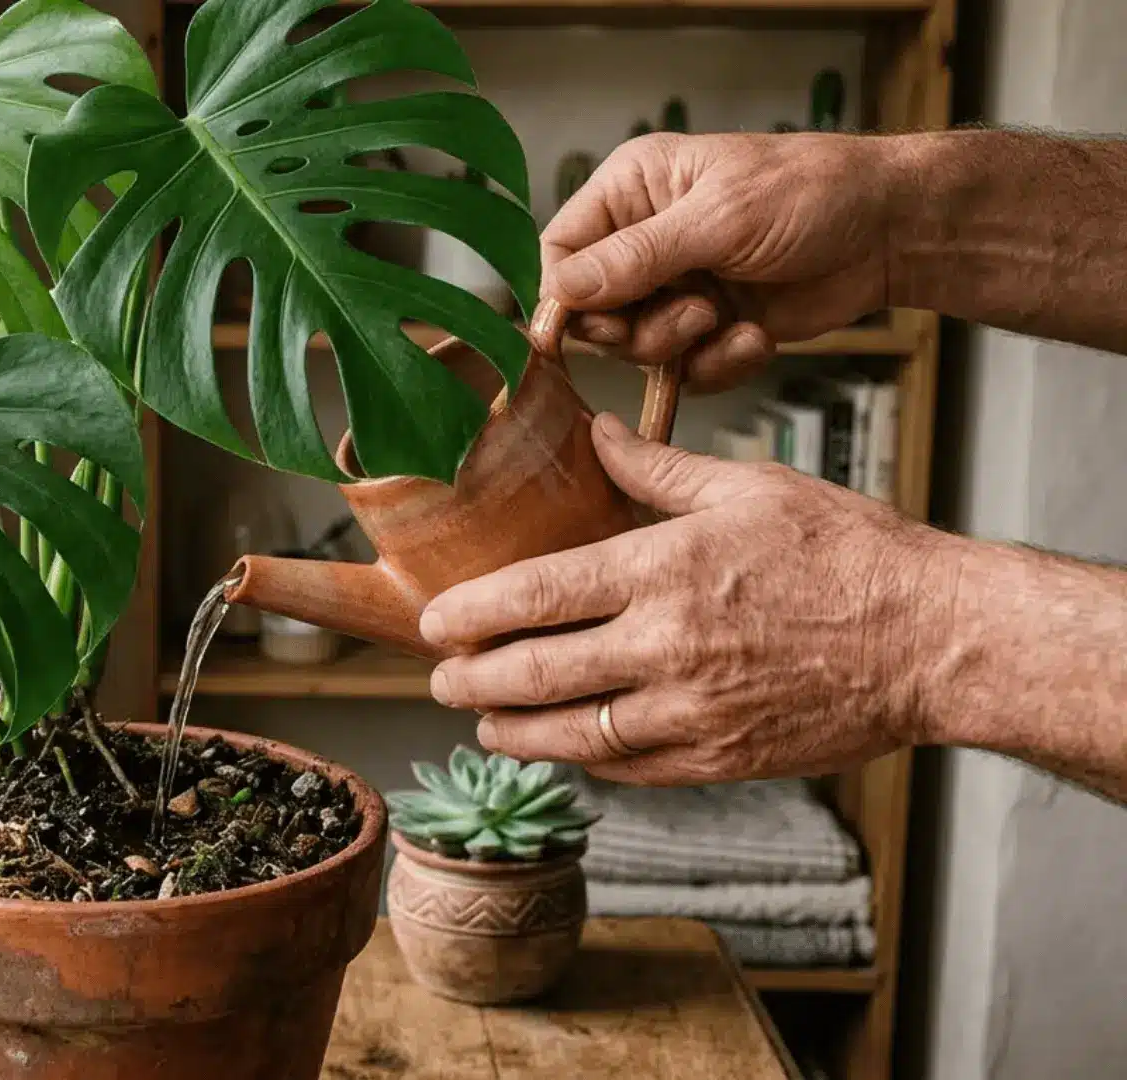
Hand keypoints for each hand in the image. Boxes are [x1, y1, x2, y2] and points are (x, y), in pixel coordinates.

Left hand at [418, 414, 951, 785]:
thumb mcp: (751, 488)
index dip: (472, 612)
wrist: (934, 640)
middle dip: (472, 677)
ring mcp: (692, 712)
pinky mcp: (720, 760)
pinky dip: (584, 760)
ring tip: (484, 717)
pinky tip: (563, 746)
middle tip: (440, 674)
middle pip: (535, 673)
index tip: (433, 620)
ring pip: (572, 734)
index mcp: (665, 570)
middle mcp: (667, 646)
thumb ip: (658, 468)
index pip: (537, 595)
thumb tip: (595, 430)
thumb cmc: (849, 554)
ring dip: (513, 729)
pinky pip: (629, 769)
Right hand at [546, 133, 903, 390]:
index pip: (561, 249)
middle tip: (688, 315)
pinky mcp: (712, 326)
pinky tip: (753, 338)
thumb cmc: (812, 194)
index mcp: (633, 190)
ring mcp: (678, 286)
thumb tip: (561, 291)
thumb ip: (636, 258)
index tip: (587, 325)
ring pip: (637, 346)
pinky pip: (684, 369)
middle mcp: (646, 239)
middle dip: (635, 327)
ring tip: (723, 318)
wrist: (890, 231)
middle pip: (592, 310)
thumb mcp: (718, 219)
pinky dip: (717, 363)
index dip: (565, 294)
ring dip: (679, 345)